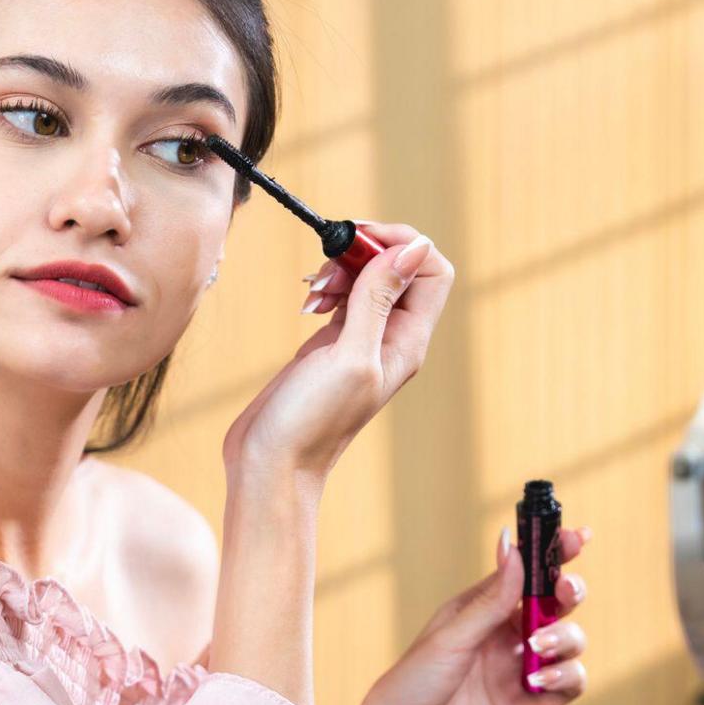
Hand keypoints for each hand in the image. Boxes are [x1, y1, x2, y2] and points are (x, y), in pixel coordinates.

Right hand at [221, 223, 453, 476]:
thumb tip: (412, 250)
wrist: (272, 463)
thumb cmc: (310, 423)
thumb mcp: (349, 354)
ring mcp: (362, 340)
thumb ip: (378, 299)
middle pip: (398, 268)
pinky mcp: (333, 344)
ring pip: (368, 279)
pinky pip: (343, 297)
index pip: (431, 270)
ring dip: (340, 270)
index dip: (400, 245)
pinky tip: (307, 301)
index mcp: (408, 342)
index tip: (359, 241)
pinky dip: (326, 288)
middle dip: (363, 253)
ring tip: (313, 289)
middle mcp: (391, 339)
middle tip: (328, 266)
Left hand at [351, 523, 593, 704]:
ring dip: (565, 637)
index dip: (553, 554)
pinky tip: (538, 680)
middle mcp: (506, 638)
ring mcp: (521, 672)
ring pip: (570, 642)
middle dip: (569, 593)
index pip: (525, 575)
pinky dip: (564, 676)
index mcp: (482, 612)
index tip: (577, 536)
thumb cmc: (411, 688)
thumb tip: (512, 545)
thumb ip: (490, 599)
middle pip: (557, 605)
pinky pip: (570, 684)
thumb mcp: (449, 638)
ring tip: (539, 645)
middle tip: (564, 593)